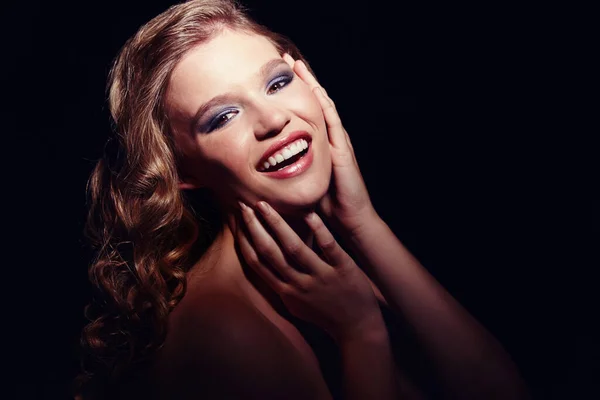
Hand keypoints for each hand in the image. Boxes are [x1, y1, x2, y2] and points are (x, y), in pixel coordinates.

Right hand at [236, 200, 383, 342]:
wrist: (357, 330)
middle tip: (244, 205)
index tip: (237, 221)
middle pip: (270, 252)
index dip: (244, 241)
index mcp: (285, 291)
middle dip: (254, 227)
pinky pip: (328, 247)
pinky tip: (308, 213)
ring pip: (294, 248)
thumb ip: (282, 285)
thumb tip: (266, 266)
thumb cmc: (325, 314)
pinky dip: (318, 230)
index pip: (257, 263)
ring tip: (265, 204)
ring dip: (277, 224)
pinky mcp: (344, 270)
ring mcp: (321, 277)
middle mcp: (299, 284)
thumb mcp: (297, 304)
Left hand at [283, 54, 378, 235]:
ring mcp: (337, 141)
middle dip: (302, 80)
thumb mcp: (301, 183)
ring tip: (299, 66)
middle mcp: (328, 138)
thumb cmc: (323, 204)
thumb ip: (286, 172)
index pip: (305, 113)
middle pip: (315, 102)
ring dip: (312, 85)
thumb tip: (259, 170)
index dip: (293, 95)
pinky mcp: (343, 149)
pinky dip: (325, 104)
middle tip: (287, 60)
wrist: (346, 218)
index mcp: (319, 144)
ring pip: (324, 106)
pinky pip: (333, 122)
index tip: (276, 78)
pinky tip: (317, 90)